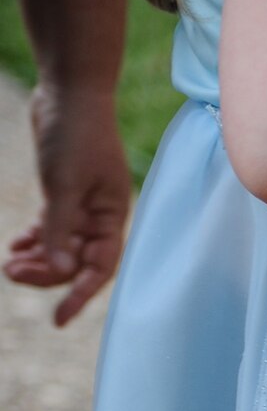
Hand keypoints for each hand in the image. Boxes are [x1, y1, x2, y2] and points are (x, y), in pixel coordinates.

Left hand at [4, 85, 131, 325]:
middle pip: (76, 261)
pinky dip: (35, 238)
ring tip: (8, 264)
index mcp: (112, 215)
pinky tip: (16, 244)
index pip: (100, 267)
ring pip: (60, 246)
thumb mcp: (64, 185)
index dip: (80, 295)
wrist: (69, 90)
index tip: (59, 320)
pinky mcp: (64, 192)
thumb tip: (58, 271)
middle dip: (45, 273)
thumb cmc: (75, 135)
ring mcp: (83, 204)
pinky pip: (52, 228)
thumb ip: (60, 230)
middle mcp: (101, 215)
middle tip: (11, 273)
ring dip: (36, 258)